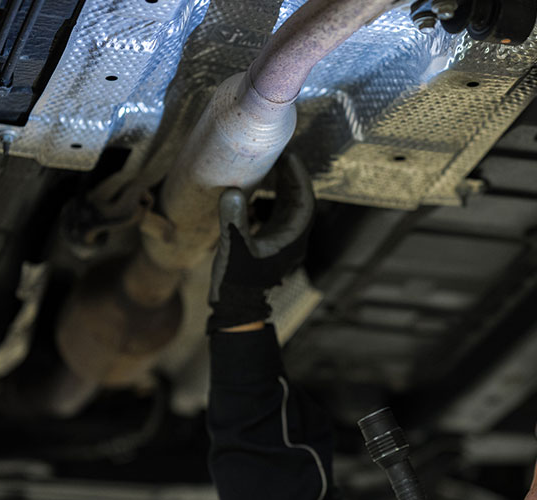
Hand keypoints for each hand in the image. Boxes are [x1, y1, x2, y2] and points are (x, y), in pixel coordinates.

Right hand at [207, 153, 313, 331]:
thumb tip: (232, 191)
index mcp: (292, 239)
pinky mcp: (270, 244)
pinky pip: (275, 215)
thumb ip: (234, 220)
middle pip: (298, 200)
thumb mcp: (234, 248)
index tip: (290, 155)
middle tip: (276, 154)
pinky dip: (269, 200)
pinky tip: (254, 190)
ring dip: (279, 187)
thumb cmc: (238, 282)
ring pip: (287, 207)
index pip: (304, 201)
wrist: (236, 308)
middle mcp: (292, 239)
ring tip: (266, 167)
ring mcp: (282, 242)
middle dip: (289, 177)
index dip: (299, 177)